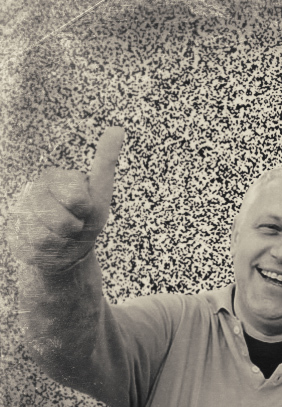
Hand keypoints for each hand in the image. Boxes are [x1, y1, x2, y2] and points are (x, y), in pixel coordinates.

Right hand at [9, 127, 124, 272]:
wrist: (68, 250)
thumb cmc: (87, 218)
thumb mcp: (100, 193)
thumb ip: (105, 162)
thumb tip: (117, 129)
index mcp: (53, 178)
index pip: (75, 196)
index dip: (85, 208)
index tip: (85, 207)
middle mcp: (32, 192)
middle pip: (61, 220)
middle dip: (76, 227)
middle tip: (75, 224)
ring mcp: (20, 215)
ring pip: (46, 237)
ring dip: (64, 242)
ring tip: (63, 235)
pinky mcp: (14, 237)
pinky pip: (36, 251)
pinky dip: (51, 253)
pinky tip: (50, 246)